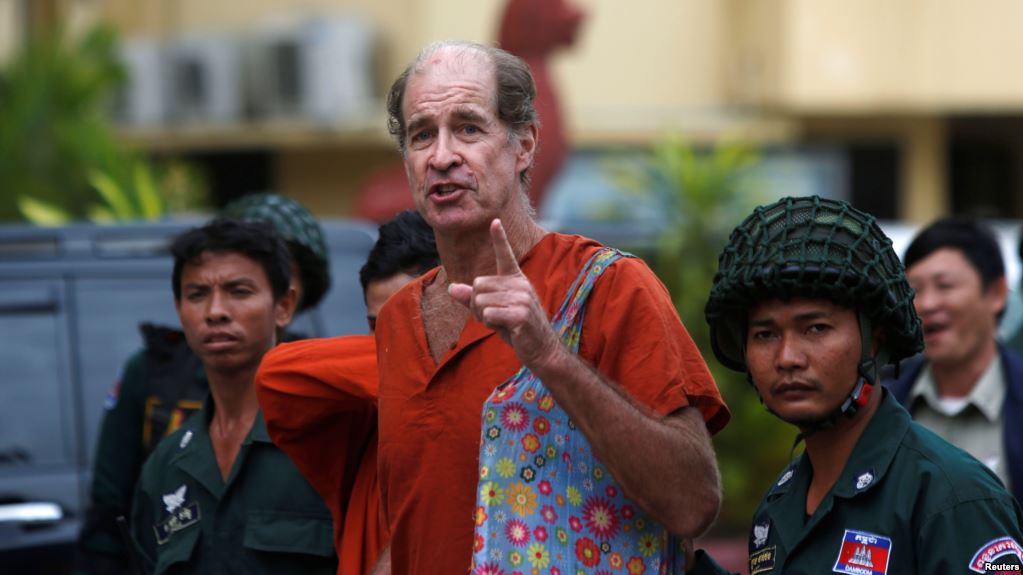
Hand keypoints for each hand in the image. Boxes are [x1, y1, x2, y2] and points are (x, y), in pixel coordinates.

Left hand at [448, 219, 562, 367]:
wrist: (540, 348)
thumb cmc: (515, 327)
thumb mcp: (491, 311)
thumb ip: (471, 299)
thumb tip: (450, 287)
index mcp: (515, 279)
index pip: (505, 255)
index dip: (499, 238)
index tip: (495, 221)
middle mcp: (520, 284)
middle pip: (477, 285)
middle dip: (477, 305)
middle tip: (494, 316)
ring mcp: (522, 297)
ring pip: (480, 301)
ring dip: (484, 316)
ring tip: (501, 322)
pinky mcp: (521, 313)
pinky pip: (489, 314)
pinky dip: (490, 324)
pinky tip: (506, 328)